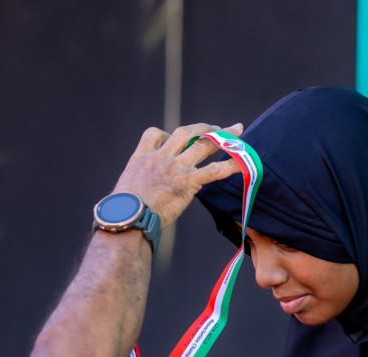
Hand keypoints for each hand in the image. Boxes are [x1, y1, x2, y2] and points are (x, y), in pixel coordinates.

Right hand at [111, 122, 244, 226]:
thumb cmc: (123, 214)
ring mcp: (174, 168)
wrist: (127, 219)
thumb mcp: (126, 193)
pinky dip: (231, 165)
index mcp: (142, 158)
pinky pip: (213, 170)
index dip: (165, 134)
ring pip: (203, 144)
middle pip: (185, 132)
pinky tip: (244, 163)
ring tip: (237, 131)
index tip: (172, 140)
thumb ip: (137, 188)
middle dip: (204, 127)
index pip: (154, 134)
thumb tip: (141, 199)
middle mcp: (160, 158)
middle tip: (218, 127)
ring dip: (222, 136)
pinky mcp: (186, 182)